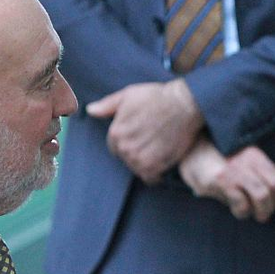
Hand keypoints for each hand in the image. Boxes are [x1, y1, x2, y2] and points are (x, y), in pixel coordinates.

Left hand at [86, 79, 203, 182]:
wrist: (184, 105)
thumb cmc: (157, 97)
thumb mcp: (129, 95)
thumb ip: (107, 105)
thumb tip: (90, 110)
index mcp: (116, 133)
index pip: (115, 147)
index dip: (127, 140)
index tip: (139, 135)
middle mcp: (126, 148)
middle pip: (126, 158)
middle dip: (136, 151)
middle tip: (151, 140)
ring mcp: (140, 159)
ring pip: (137, 168)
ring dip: (145, 162)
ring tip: (157, 149)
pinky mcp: (157, 166)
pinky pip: (150, 178)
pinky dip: (155, 173)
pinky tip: (161, 162)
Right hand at [179, 137, 274, 222]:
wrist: (187, 147)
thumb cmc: (213, 155)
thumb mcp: (237, 156)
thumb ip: (252, 171)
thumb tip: (269, 195)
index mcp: (253, 154)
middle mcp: (246, 160)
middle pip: (271, 189)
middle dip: (269, 207)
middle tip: (263, 214)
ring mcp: (232, 170)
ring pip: (261, 196)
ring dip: (258, 212)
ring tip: (250, 213)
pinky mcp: (218, 180)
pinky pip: (240, 202)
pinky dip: (241, 210)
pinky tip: (234, 208)